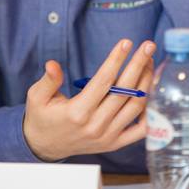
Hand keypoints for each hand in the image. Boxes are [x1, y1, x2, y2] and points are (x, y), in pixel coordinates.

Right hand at [23, 38, 154, 161]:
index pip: (103, 81)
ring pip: (135, 106)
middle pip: (124, 91)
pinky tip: (151, 93)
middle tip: (148, 45)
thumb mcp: (37, 97)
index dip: (116, 60)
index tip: (126, 42)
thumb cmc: (42, 117)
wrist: (45, 146)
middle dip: (139, 65)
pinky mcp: (114, 144)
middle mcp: (96, 125)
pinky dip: (150, 113)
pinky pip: (140, 130)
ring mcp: (108, 137)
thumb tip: (53, 64)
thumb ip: (48, 80)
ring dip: (146, 82)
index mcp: (77, 112)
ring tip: (149, 62)